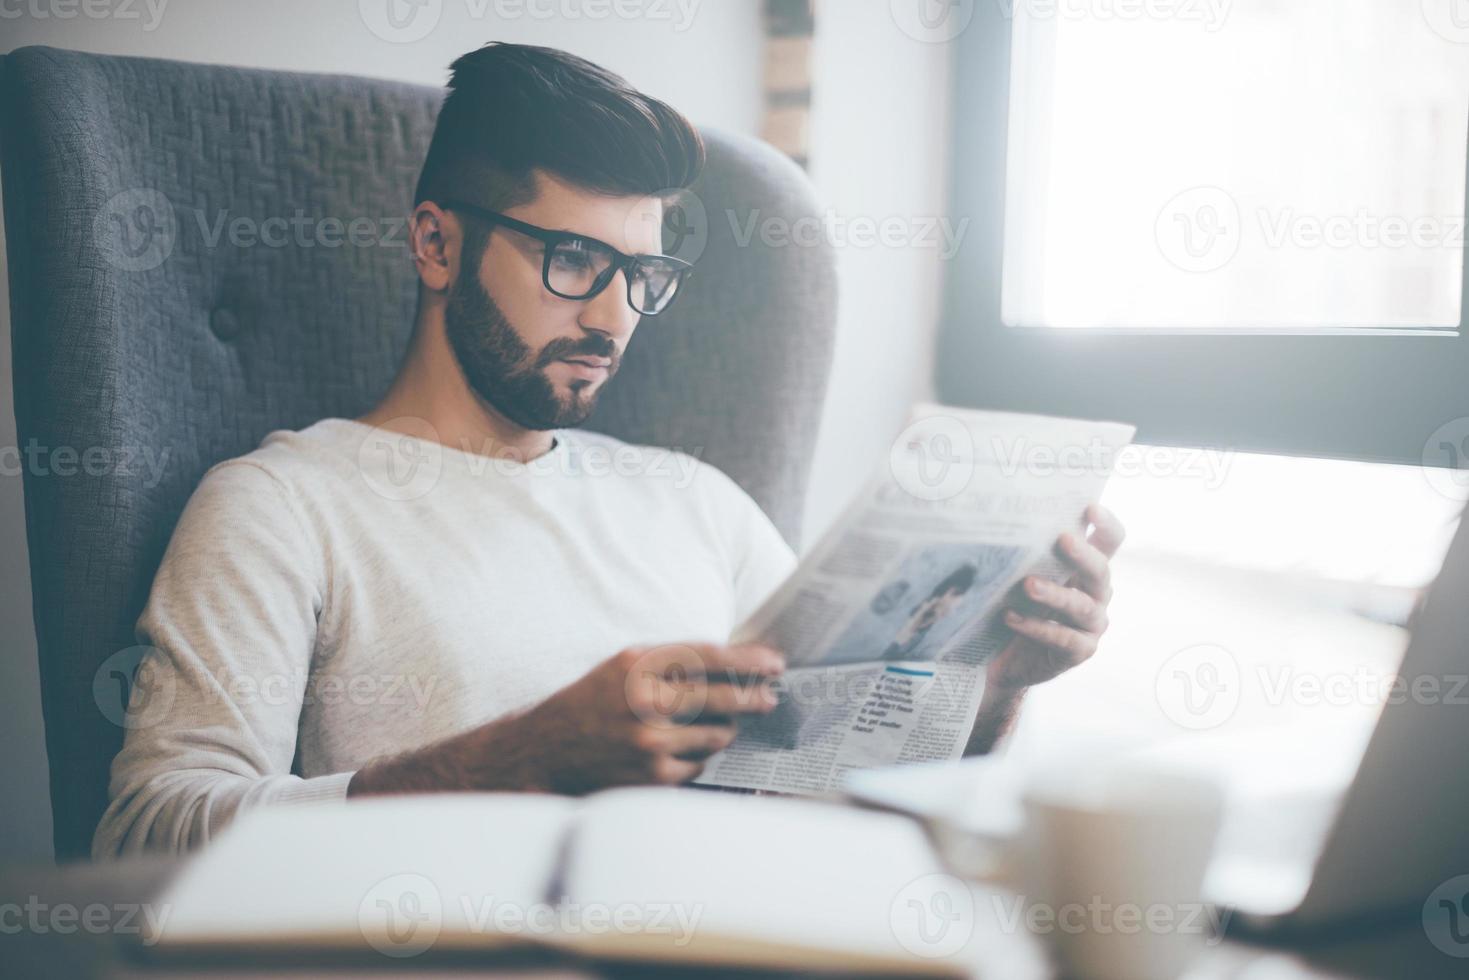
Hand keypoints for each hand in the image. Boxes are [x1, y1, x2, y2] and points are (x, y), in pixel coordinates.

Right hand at [349, 641, 783, 796]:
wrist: (546, 753)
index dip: (747, 659)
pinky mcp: (654, 775)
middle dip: (753, 696)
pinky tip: (677, 751)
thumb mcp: (623, 667)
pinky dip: (696, 757)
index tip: (773, 662)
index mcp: (638, 664)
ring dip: (720, 731)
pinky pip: (699, 764)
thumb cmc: (589, 703)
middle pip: (722, 696)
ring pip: (716, 735)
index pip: (708, 656)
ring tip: (711, 726)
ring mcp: (651, 740)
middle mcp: (645, 699)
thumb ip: (670, 662)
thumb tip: (731, 664)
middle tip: (770, 696)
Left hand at [986, 504, 1125, 692]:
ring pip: (1081, 606)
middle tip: (1062, 540)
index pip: (1110, 541)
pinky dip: (1036, 627)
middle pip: (1101, 571)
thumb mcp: (1022, 574)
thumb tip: (1008, 518)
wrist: (1004, 658)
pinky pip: (1063, 638)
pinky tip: (1011, 618)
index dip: (1106, 524)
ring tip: (1028, 585)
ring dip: (1055, 594)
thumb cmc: (1016, 605)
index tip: (1090, 507)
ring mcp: (1091, 624)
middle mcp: (1097, 594)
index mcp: (1087, 568)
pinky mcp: (1079, 651)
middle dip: (1083, 555)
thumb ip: (1027, 552)